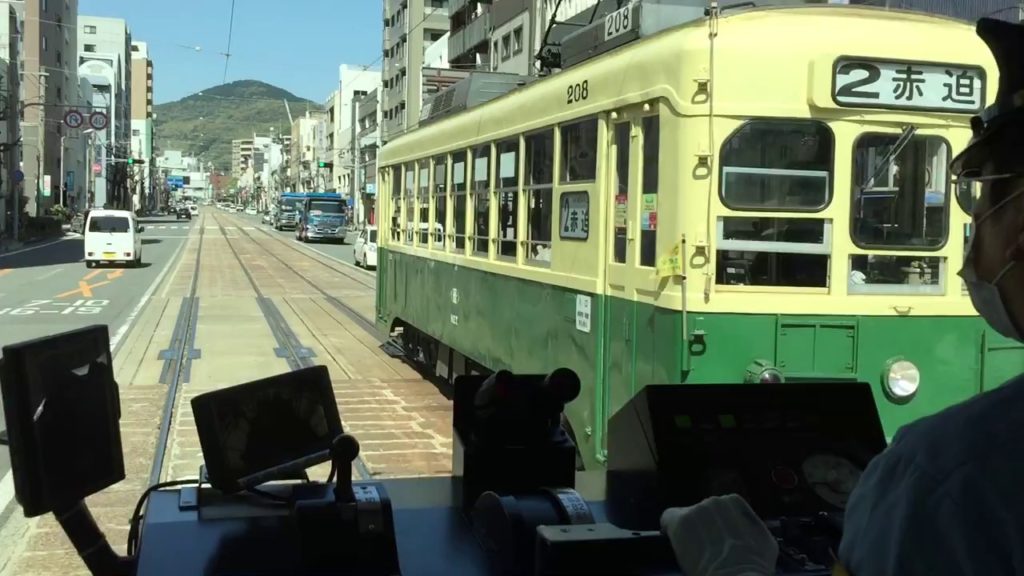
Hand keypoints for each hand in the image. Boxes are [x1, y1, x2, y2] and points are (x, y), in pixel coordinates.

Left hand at [660, 494, 777, 575]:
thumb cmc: (753, 564)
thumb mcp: (763, 539)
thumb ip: (749, 525)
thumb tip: (743, 529)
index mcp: (734, 502)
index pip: (718, 508)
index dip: (716, 524)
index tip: (716, 537)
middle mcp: (714, 501)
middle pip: (701, 512)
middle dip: (702, 527)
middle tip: (706, 547)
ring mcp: (696, 510)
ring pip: (685, 517)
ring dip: (688, 531)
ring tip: (694, 550)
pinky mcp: (680, 522)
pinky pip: (667, 519)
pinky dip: (668, 528)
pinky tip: (670, 538)